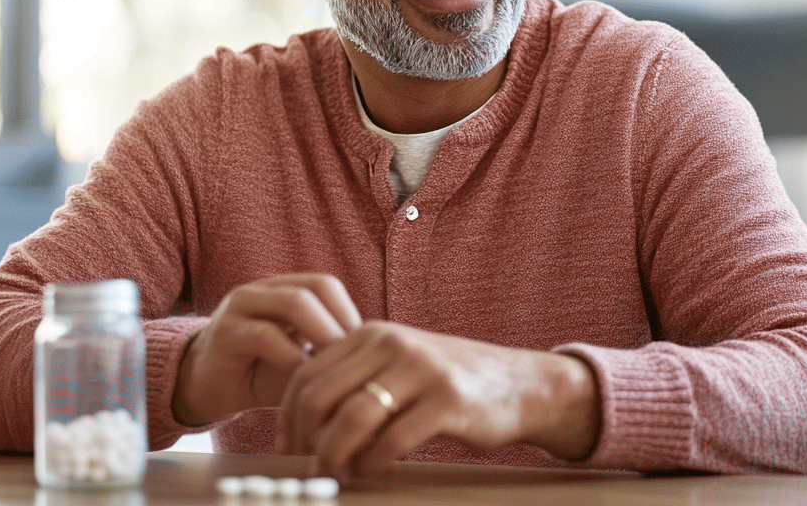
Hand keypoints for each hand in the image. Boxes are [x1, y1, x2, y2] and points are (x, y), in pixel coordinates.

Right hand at [173, 274, 361, 426]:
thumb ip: (329, 352)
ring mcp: (241, 306)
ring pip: (292, 303)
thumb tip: (375, 361)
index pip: (326, 285)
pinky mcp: (225, 332)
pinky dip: (291, 356)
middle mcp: (263, 289)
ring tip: (334, 367)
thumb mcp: (302, 358)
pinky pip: (265, 335)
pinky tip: (303, 379)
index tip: (363, 350)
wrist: (208, 389)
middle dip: (340, 323)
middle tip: (356, 360)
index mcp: (284, 288)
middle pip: (314, 288)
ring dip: (321, 334)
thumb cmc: (263, 373)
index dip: (348, 313)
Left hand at [275, 321, 598, 480]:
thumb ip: (356, 379)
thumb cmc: (449, 381)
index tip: (288, 446)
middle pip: (320, 396)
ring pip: (352, 418)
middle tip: (309, 466)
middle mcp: (391, 345)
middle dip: (306, 438)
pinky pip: (391, 439)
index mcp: (371, 334)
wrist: (518, 383)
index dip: (288, 417)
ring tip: (338, 473)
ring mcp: (420, 370)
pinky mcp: (446, 400)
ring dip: (336, 455)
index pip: (307, 374)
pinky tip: (373, 470)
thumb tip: (303, 420)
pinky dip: (373, 462)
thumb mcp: (398, 365)